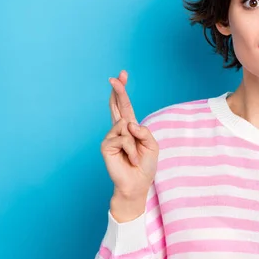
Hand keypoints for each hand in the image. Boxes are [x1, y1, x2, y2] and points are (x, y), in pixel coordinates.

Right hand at [101, 70, 158, 200]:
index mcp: (131, 127)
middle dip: (118, 90)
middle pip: (117, 105)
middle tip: (115, 76)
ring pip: (124, 126)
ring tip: (135, 156)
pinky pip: (122, 139)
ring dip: (135, 143)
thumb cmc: (145, 165)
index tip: (122, 75)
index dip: (123, 91)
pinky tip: (130, 159)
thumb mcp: (152, 145)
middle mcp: (119, 130)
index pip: (125, 106)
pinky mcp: (106, 146)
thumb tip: (127, 123)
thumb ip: (143, 132)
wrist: (138, 184)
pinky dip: (131, 150)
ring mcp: (111, 137)